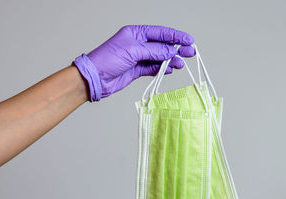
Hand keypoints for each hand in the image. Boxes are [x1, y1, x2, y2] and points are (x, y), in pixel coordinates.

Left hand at [74, 25, 194, 100]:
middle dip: (177, 48)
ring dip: (171, 60)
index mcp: (136, 33)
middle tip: (190, 52)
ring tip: (181, 64)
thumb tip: (171, 51)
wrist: (96, 78)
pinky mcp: (138, 70)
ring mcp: (139, 57)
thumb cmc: (108, 59)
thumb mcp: (133, 51)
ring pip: (160, 57)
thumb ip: (154, 51)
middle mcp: (138, 44)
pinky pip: (154, 68)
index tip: (188, 40)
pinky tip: (170, 69)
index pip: (160, 32)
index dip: (175, 36)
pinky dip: (163, 69)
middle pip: (162, 45)